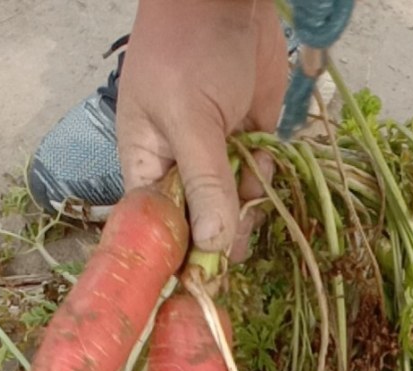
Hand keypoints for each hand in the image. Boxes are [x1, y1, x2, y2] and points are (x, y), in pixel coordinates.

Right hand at [116, 0, 288, 252]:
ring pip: (233, 210)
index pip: (158, 229)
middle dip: (219, 237)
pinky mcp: (249, 143)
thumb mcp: (191, 119)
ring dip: (248, 208)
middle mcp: (180, 169)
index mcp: (147, 165)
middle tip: (238, 234)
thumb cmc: (189, 48)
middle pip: (199, 227)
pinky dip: (265, 179)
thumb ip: (204, 183)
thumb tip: (213, 245)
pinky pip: (258, 182)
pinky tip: (262, 154)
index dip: (177, 256)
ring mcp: (216, 158)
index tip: (200, 280)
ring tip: (250, 175)